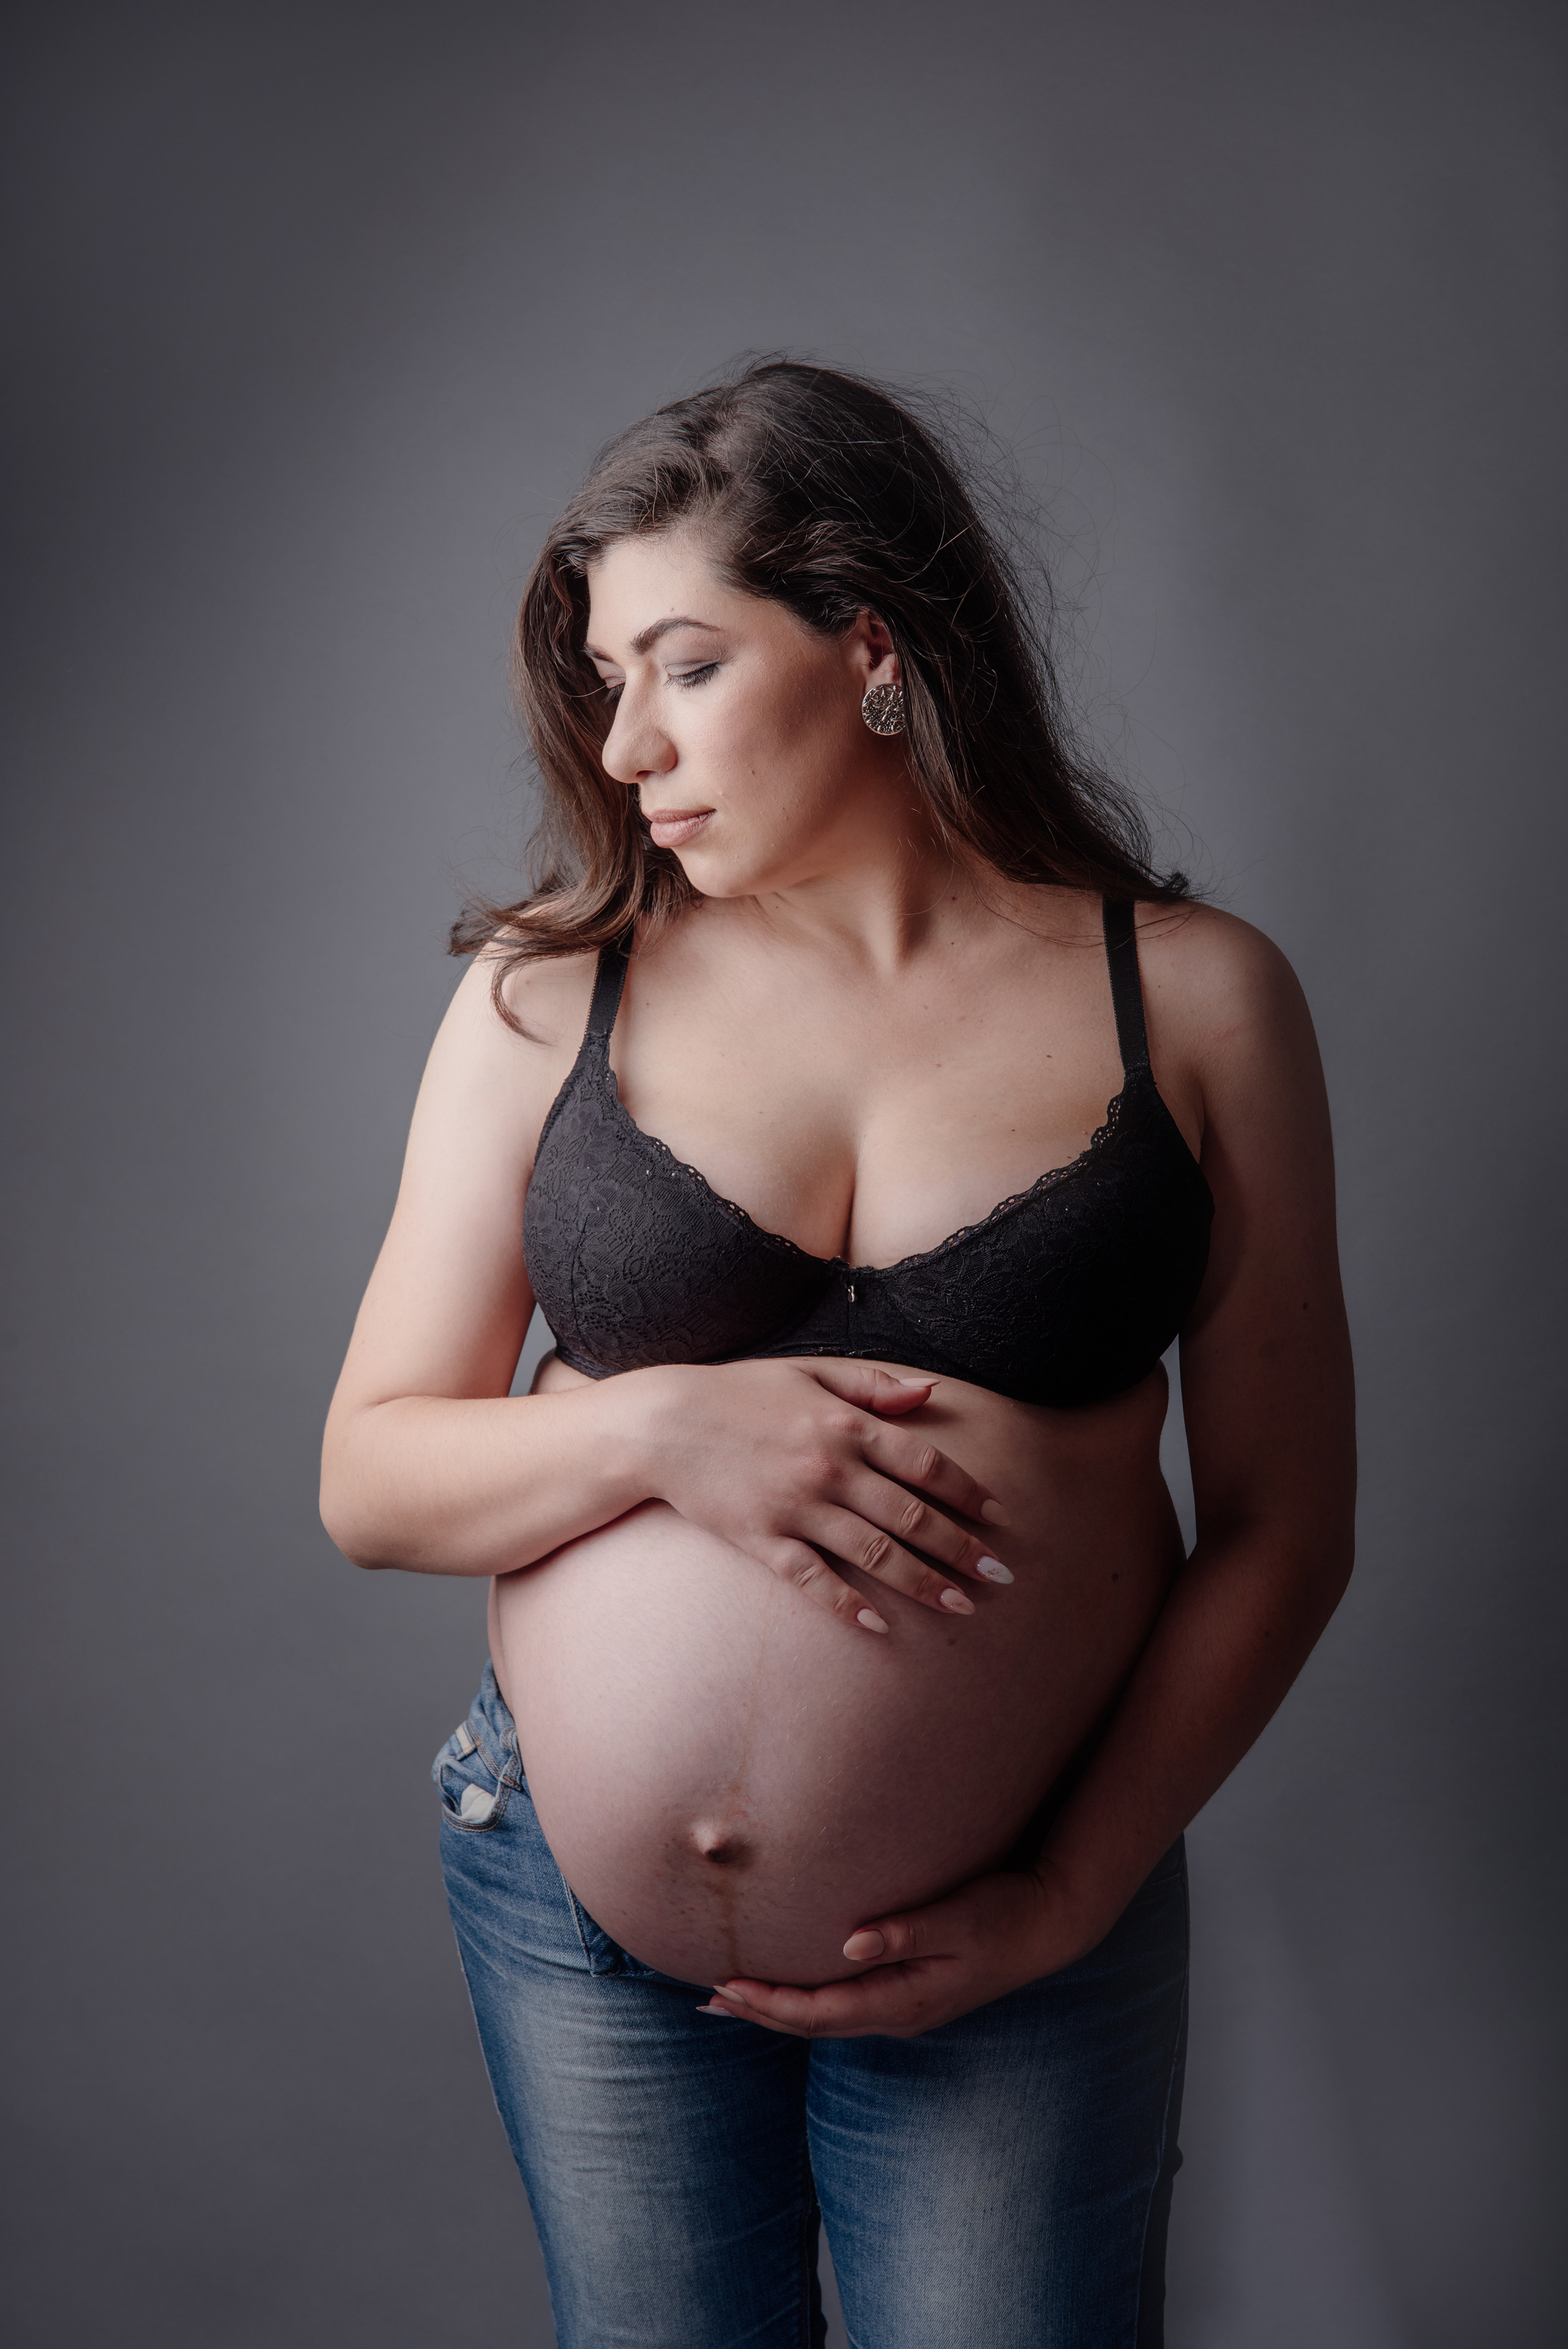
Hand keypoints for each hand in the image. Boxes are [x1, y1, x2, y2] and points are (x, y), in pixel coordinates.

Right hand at [636, 1357, 1011, 1632]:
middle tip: (999, 1576)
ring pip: (873, 1553)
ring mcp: (795, 1507)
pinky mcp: (761, 1539)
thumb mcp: (810, 1373)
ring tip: (960, 1605)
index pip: (925, 1463)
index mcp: (846, 1424)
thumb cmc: (740, 1393)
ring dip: (922, 1582)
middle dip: (961, 1548)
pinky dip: (847, 1604)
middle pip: (910, 1516)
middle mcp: (829, 1468)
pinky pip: (813, 1579)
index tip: (999, 1516)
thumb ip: (873, 1385)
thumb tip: (932, 1392)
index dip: (968, 1492)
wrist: (663, 1422)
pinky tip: (879, 1624)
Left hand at [700, 1862, 1094, 2038]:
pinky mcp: (908, 1990)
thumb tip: (851, 1943)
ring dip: (777, 2008)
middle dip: (759, 2011)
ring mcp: (904, 2006)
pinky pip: (843, 2004)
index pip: (820, 2012)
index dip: (770, 2002)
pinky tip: (792, 1986)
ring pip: (825, 2017)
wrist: (1049, 1924)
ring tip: (732, 2000)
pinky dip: (806, 1998)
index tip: (726, 1985)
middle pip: (813, 2023)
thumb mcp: (959, 1918)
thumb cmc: (1005, 1912)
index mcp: (903, 1999)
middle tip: (706, 1999)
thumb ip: (905, 1931)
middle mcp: (898, 2011)